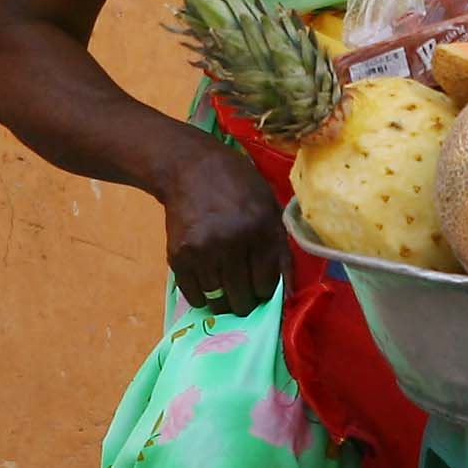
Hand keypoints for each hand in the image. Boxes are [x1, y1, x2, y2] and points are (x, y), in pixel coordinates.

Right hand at [158, 134, 287, 316]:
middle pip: (241, 298)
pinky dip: (202, 295)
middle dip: (246, 300)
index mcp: (260, 228)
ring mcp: (202, 251)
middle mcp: (231, 242)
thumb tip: (289, 291)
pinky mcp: (178, 256)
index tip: (261, 285)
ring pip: (217, 300)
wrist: (190, 168)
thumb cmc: (238, 185)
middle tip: (243, 291)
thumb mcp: (269, 207)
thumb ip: (279, 248)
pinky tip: (208, 279)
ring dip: (223, 298)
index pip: (266, 284)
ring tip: (225, 282)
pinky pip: (193, 295)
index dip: (266, 290)